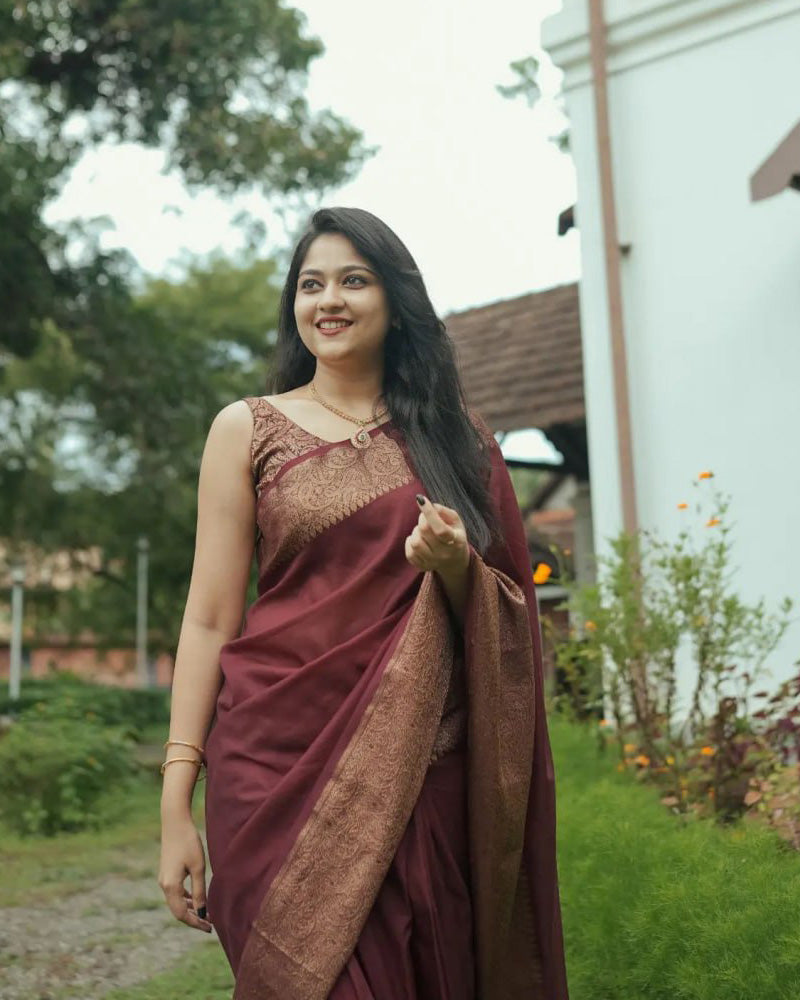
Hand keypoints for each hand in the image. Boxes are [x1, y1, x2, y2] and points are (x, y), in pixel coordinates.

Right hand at [158, 814, 212, 932]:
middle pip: (177, 910)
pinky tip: (196, 898)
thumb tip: (202, 912)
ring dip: (190, 909)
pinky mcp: (167, 872)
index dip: (196, 923)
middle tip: (210, 924)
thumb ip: (200, 891)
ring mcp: (164, 878)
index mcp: (171, 886)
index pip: (182, 914)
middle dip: (193, 918)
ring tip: (206, 913)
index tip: (210, 928)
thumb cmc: (189, 842)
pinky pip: (175, 892)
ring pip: (176, 901)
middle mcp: (164, 885)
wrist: (175, 822)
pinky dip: (186, 898)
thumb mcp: (198, 867)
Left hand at [405, 494, 469, 574]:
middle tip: (425, 517)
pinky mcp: (423, 567)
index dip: (429, 513)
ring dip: (416, 532)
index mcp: (457, 541)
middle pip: (425, 531)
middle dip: (422, 519)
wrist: (454, 560)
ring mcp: (433, 562)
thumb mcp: (455, 521)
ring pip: (415, 542)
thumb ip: (444, 511)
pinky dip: (410, 543)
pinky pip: (409, 553)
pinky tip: (418, 539)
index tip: (421, 499)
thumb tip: (431, 506)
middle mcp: (445, 554)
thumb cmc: (454, 534)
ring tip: (422, 531)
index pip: (440, 528)